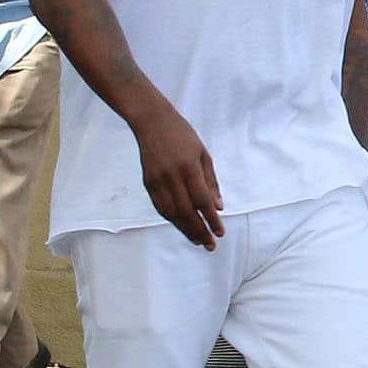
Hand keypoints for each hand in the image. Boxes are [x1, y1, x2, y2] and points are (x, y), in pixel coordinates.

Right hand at [131, 102, 223, 248]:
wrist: (152, 122)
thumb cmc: (183, 136)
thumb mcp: (203, 155)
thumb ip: (211, 182)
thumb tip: (218, 208)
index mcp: (188, 169)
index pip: (202, 201)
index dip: (211, 219)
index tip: (220, 232)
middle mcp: (171, 177)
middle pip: (186, 212)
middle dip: (199, 231)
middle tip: (210, 245)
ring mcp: (157, 181)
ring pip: (171, 213)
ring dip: (185, 229)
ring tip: (197, 240)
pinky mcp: (148, 183)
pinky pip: (160, 207)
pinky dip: (172, 219)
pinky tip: (182, 227)